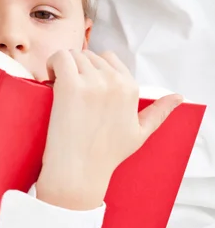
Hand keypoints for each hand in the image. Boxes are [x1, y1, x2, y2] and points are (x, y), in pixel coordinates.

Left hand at [36, 49, 182, 210]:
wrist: (79, 172)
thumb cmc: (106, 155)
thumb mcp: (139, 133)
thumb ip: (159, 112)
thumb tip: (178, 97)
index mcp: (130, 89)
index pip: (109, 59)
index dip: (92, 71)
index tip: (84, 88)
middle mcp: (114, 81)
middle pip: (89, 56)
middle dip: (77, 69)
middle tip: (69, 91)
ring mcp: (92, 82)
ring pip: (74, 56)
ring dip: (62, 67)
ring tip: (58, 87)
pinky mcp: (70, 85)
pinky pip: (59, 57)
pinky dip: (52, 64)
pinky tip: (50, 79)